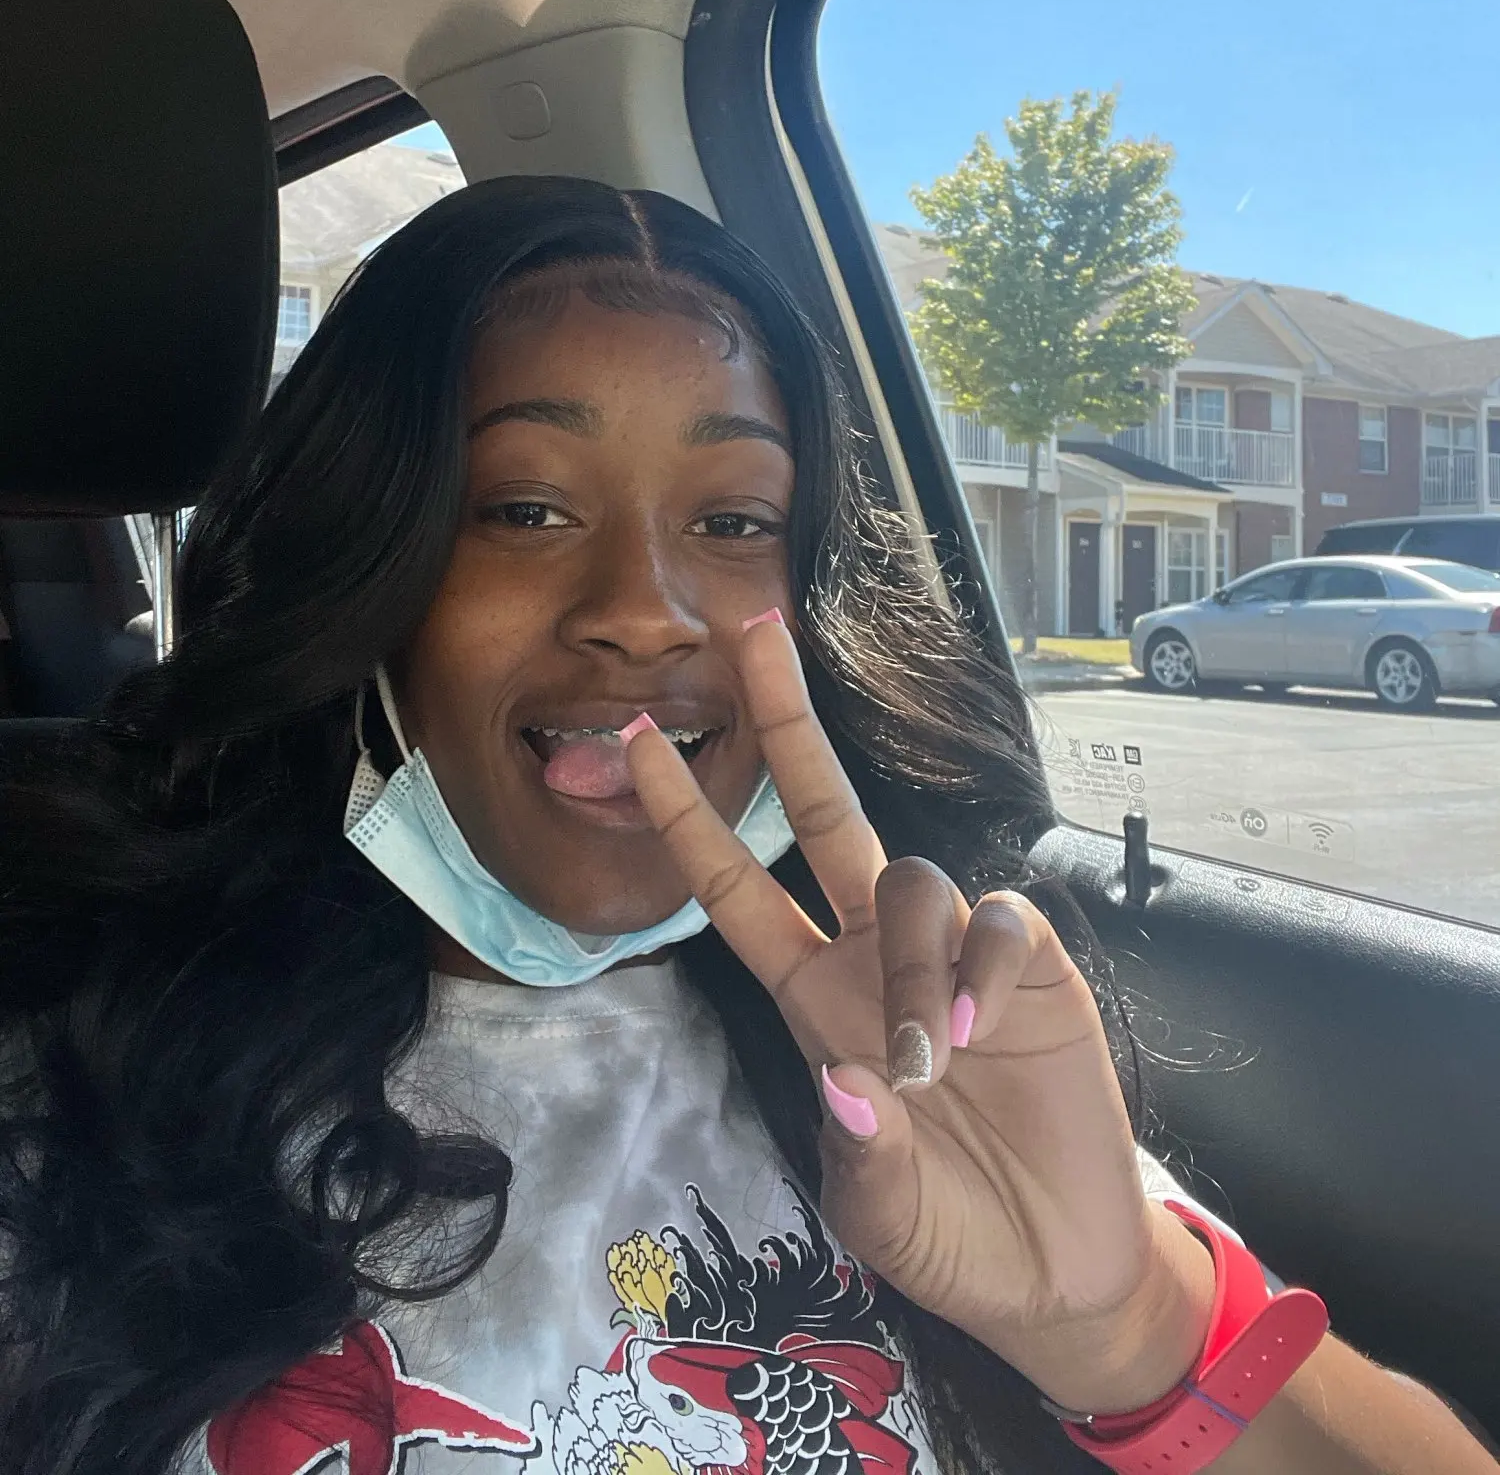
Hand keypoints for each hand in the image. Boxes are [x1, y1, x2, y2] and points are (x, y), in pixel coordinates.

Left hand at [623, 612, 1214, 1416]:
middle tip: (753, 632)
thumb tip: (854, 1083)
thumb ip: (861, 1160)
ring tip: (936, 1061)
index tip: (634, 740)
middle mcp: (872, 955)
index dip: (685, 818)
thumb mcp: (883, 1220)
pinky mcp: (1029, 963)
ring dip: (912, 963)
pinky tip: (983, 1027)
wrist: (1059, 1267)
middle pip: (822, 811)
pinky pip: (996, 914)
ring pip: (909, 880)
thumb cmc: (953, 1235)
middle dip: (786, 721)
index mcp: (815, 1001)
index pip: (736, 891)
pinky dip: (982, 962)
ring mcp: (951, 953)